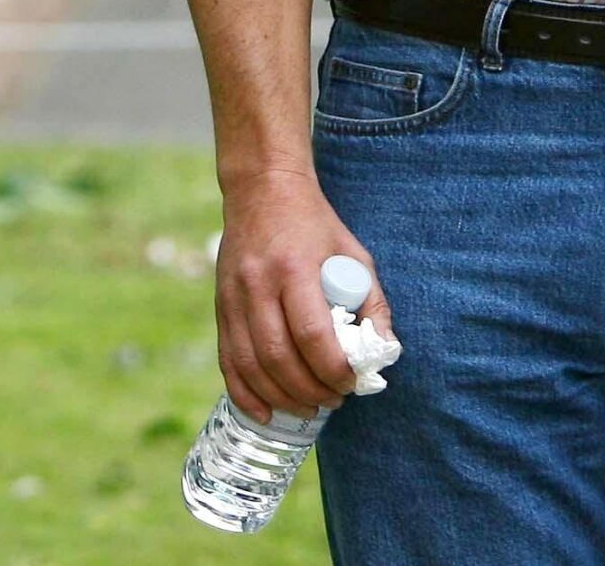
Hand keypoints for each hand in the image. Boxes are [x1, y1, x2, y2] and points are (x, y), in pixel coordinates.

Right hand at [214, 169, 391, 422]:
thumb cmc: (316, 225)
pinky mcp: (219, 308)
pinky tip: (264, 411)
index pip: (311, 333)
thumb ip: (370, 301)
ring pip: (250, 364)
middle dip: (308, 389)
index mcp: (295, 269)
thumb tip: (385, 350)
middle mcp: (258, 286)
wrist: (263, 193)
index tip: (351, 383)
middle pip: (279, 356)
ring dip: (280, 397)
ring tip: (309, 410)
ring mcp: (232, 299)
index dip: (331, 367)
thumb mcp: (353, 253)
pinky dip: (244, 393)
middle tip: (334, 401)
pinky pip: (227, 361)